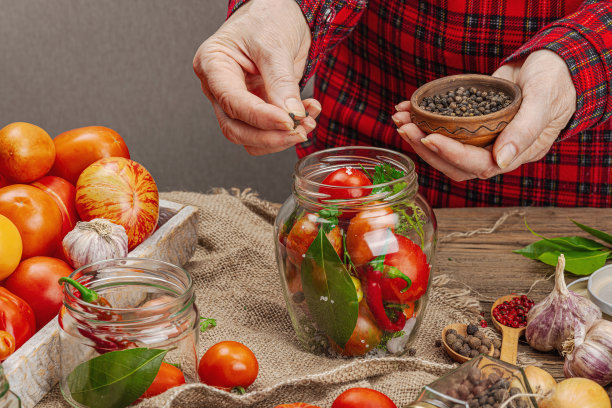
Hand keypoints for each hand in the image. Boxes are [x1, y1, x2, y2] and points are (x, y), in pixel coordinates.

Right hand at [193, 0, 318, 154]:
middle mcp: (219, 87)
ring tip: (307, 122)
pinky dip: (287, 131)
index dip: (260, 117)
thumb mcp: (275, 45)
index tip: (288, 121)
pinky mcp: (256, 107)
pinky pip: (267, 131)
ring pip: (250, 137)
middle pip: (235, 128)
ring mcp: (237, 100)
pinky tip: (306, 115)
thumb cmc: (268, 17)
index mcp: (213, 65)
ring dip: (280, 138)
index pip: (232, 101)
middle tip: (299, 131)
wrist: (281, 13)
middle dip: (269, 136)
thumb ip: (281, 82)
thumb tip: (290, 115)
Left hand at [392, 50, 575, 180]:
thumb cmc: (555, 83)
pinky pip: (444, 131)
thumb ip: (525, 130)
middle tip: (404, 127)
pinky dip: (424, 123)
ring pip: (445, 151)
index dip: (452, 154)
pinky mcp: (470, 127)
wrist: (552, 66)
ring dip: (419, 138)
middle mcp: (495, 153)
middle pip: (454, 163)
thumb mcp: (544, 101)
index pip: (479, 164)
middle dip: (425, 147)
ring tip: (400, 119)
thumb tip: (501, 160)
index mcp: (516, 154)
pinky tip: (407, 110)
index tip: (429, 139)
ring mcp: (481, 141)